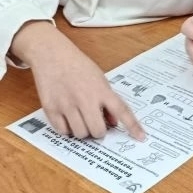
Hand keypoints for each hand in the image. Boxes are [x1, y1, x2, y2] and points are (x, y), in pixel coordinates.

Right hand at [12, 22, 145, 139]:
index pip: (121, 110)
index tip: (141, 137)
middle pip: (98, 130)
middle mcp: (85, 99)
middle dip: (99, 131)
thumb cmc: (78, 65)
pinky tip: (68, 118)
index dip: (132, 126)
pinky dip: (67, 129)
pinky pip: (63, 131)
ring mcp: (67, 105)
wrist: (52, 55)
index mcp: (101, 90)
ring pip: (80, 134)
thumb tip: (113, 122)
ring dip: (83, 131)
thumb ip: (107, 100)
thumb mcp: (99, 78)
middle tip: (95, 124)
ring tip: (80, 119)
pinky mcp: (51, 109)